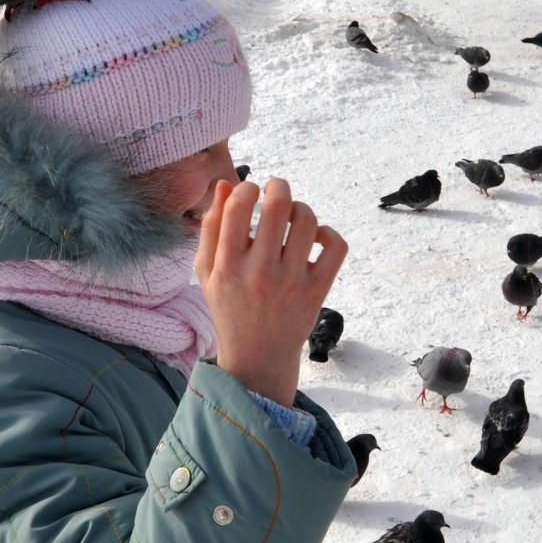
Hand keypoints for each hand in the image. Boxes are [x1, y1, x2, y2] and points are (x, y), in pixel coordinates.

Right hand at [195, 178, 347, 406]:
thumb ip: (211, 227)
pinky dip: (328, 233)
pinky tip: (314, 237)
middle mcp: (260, 272)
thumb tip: (224, 184)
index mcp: (228, 265)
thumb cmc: (229, 307)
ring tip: (292, 216)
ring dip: (300, 208)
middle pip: (277, 206)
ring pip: (307, 221)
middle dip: (278, 186)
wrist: (258, 358)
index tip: (249, 192)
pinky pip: (335, 246)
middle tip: (276, 190)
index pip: (238, 207)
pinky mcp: (316, 290)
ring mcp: (291, 282)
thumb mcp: (207, 271)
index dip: (246, 187)